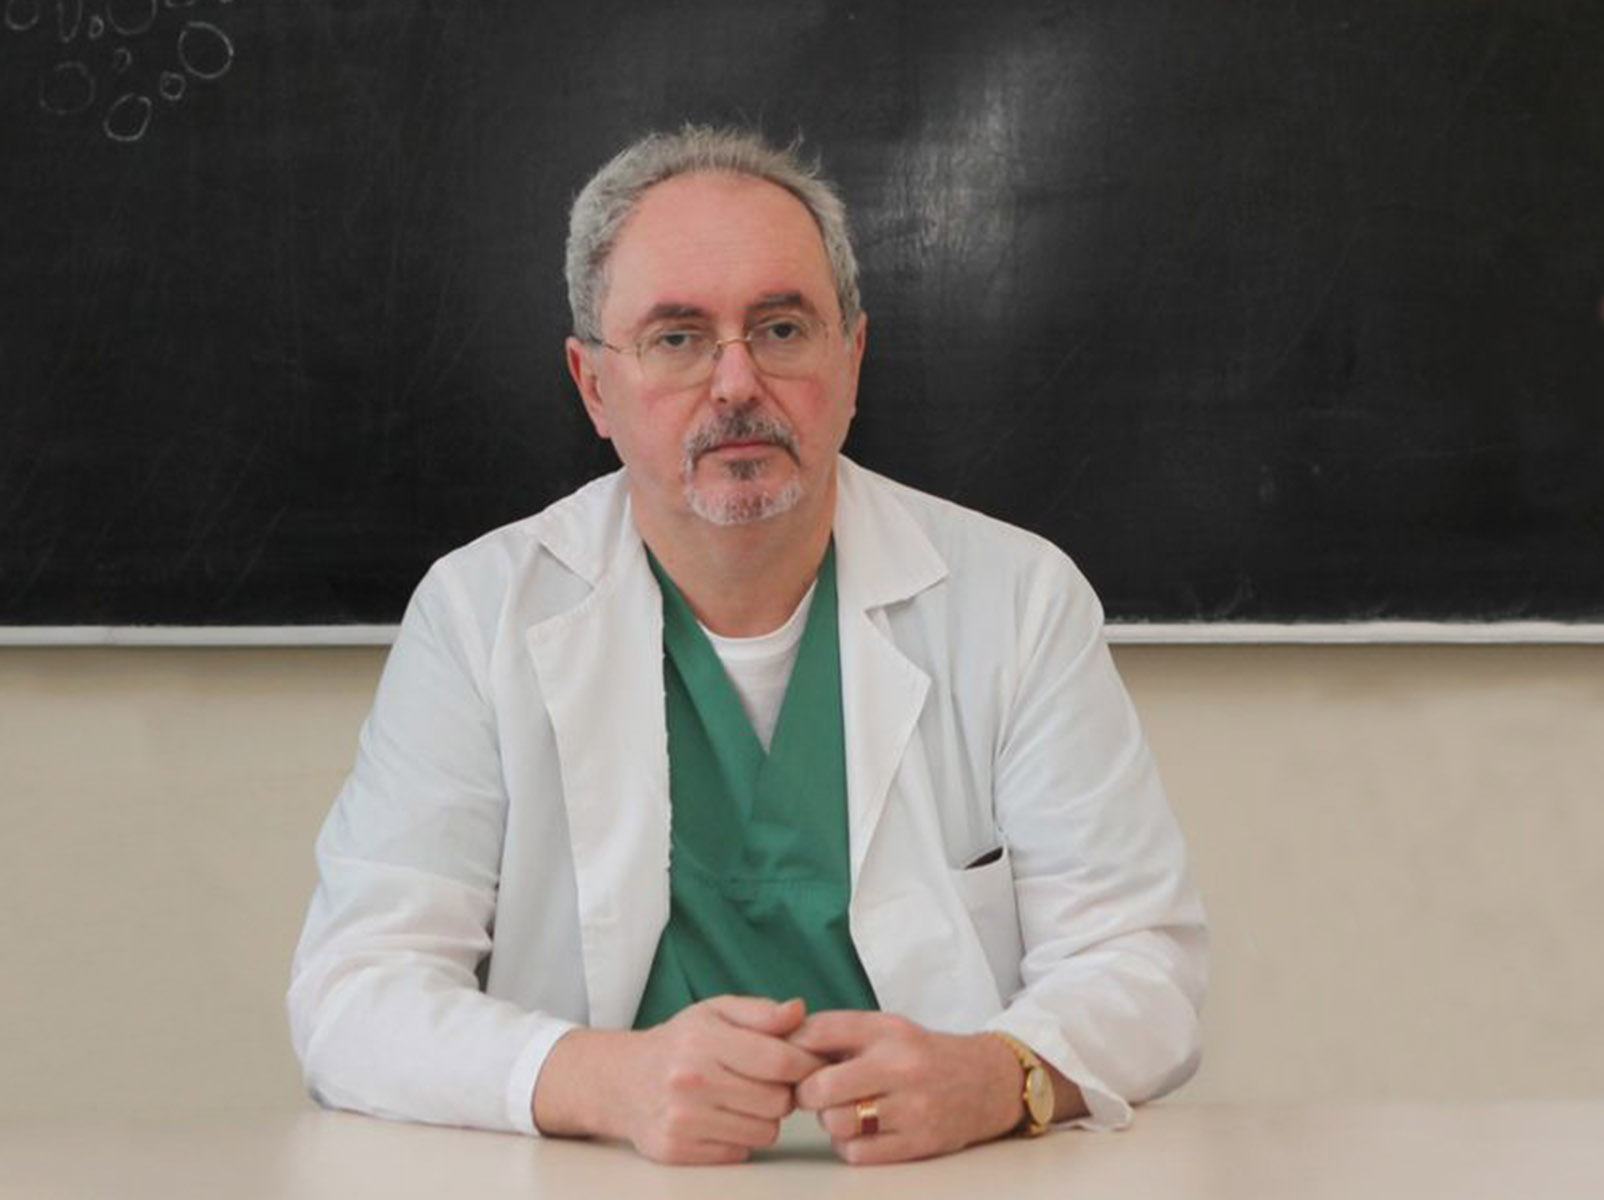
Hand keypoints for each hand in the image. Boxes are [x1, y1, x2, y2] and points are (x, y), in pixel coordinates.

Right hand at [533, 995, 825, 1164]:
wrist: (623, 1080)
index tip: (812, 1063)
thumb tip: (799, 1011)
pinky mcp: (676, 1149)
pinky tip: (722, 1118)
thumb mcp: (716, 1012)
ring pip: (764, 1131)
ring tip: (743, 1098)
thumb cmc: (680, 1042)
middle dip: (784, 1091)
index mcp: (704, 1039)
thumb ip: (761, 1012)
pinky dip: (740, 1138)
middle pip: (778, 1101)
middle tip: (768, 1081)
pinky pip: (739, 1152)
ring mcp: (681, 1119)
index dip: (807, 1064)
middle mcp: (690, 1080)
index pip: (780, 1061)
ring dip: (764, 1118)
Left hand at [790, 1011, 1023, 1163]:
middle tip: (813, 1093)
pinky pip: (857, 1153)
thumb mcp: (887, 1028)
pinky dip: (849, 1145)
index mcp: (887, 1030)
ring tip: (842, 1111)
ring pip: (836, 1123)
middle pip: (820, 1086)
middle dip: (806, 1093)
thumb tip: (784, 1044)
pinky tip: (861, 1132)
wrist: (988, 1082)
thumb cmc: (924, 1055)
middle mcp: (900, 1066)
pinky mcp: (919, 1143)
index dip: (792, 1048)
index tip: (790, 1059)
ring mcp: (911, 1108)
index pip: (819, 1032)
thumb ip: (839, 1033)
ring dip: (829, 1121)